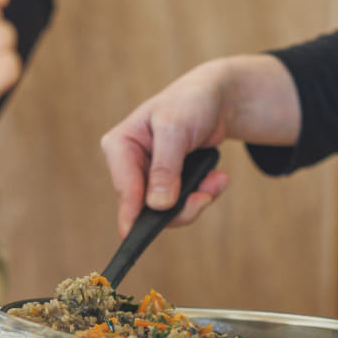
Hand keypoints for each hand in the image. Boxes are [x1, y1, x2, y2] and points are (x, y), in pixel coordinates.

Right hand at [101, 60, 239, 238]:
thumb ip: (165, 167)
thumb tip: (157, 205)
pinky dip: (203, 194)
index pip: (125, 188)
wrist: (216, 98)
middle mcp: (130, 164)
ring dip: (197, 199)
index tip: (137, 238)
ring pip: (166, 211)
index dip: (133, 214)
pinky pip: (182, 204)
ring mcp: (149, 176)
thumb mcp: (176, 129)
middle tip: (205, 197)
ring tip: (217, 180)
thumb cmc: (190, 103)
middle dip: (181, 205)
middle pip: (146, 207)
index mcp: (120, 145)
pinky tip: (217, 178)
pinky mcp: (168, 184)